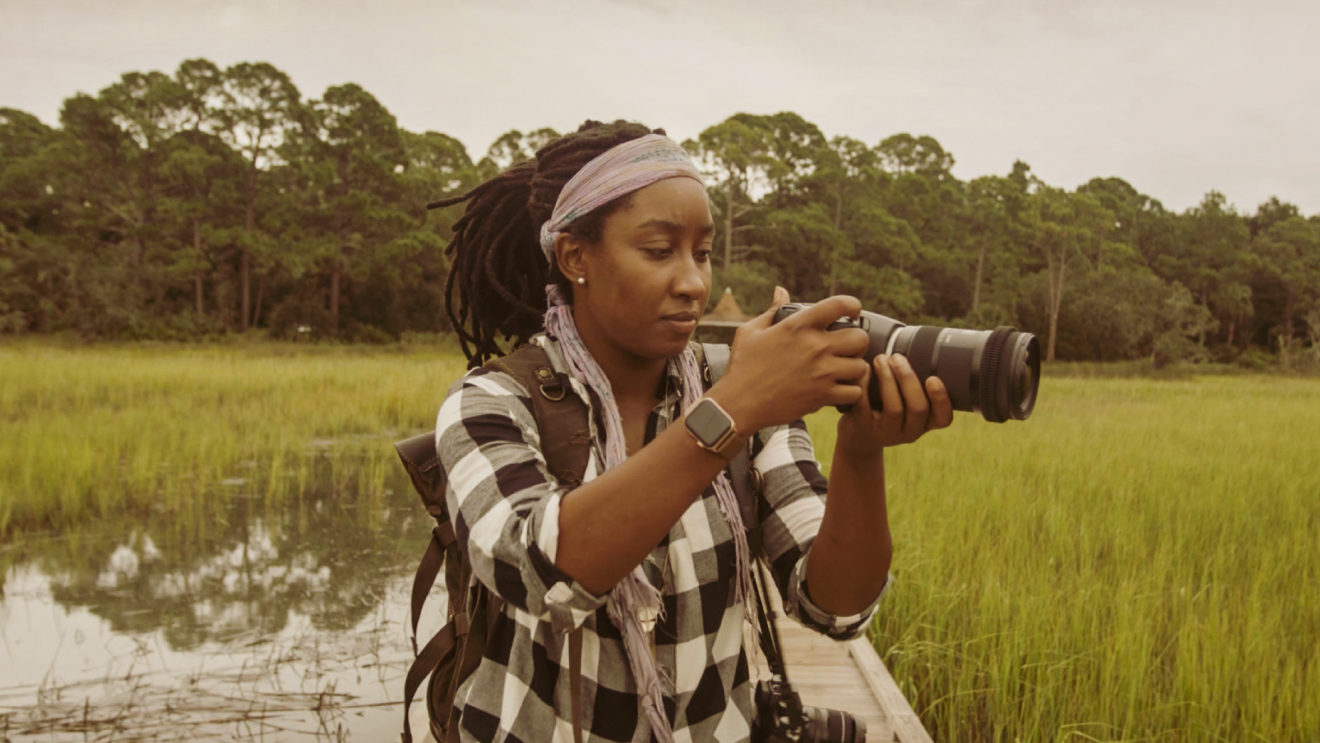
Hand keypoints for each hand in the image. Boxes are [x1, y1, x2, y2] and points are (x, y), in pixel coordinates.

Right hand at [709, 287, 869, 432]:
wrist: (738, 404)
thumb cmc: (742, 366)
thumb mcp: (751, 331)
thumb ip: (772, 310)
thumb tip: (781, 291)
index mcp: (798, 326)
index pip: (839, 305)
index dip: (852, 305)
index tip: (852, 312)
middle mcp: (815, 347)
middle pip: (860, 337)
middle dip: (857, 341)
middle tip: (846, 348)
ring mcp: (822, 373)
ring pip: (861, 366)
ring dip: (854, 368)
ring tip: (843, 370)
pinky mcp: (822, 396)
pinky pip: (854, 392)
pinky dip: (850, 392)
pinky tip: (838, 389)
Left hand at [836, 353, 953, 457]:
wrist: (859, 435)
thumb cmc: (888, 409)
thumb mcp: (907, 405)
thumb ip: (915, 385)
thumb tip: (920, 344)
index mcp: (926, 423)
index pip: (943, 417)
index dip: (941, 399)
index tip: (933, 378)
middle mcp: (911, 432)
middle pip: (918, 408)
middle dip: (908, 379)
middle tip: (897, 358)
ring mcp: (887, 433)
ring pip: (894, 408)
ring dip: (888, 379)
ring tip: (881, 359)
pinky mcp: (865, 429)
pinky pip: (866, 406)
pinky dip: (865, 384)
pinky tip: (864, 369)